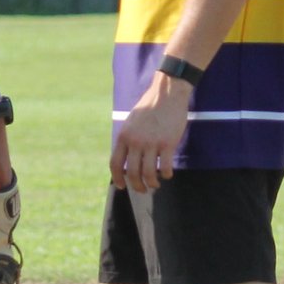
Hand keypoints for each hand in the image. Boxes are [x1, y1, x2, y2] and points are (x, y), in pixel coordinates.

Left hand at [110, 75, 190, 191]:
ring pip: (148, 174)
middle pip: (132, 173)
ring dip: (152, 184)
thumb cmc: (150, 107)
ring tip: (155, 184)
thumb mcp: (131, 122)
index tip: (122, 186)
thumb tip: (127, 158)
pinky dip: (166, 175)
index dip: (117, 178)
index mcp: (124, 136)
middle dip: (136, 186)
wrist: (167, 93)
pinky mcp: (167, 143)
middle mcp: (135, 141)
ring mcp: (151, 143)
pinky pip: (165, 167)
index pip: (115, 164)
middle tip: (142, 190)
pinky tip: (167, 174)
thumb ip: (128, 139)